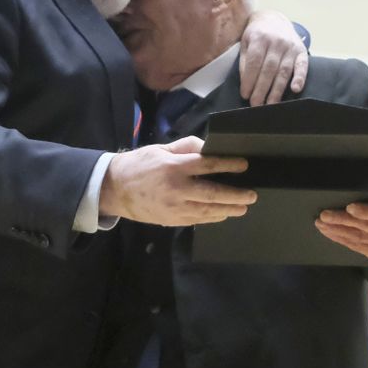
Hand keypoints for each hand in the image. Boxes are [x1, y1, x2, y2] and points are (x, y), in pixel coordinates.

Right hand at [99, 136, 255, 226]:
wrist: (115, 189)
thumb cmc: (139, 165)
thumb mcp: (161, 150)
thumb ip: (186, 148)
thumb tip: (209, 148)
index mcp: (174, 167)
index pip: (208, 165)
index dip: (228, 165)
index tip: (244, 165)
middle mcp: (176, 189)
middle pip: (213, 193)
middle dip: (235, 195)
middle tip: (252, 195)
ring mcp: (174, 207)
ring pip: (208, 211)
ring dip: (228, 210)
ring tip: (243, 208)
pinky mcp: (171, 220)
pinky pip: (197, 220)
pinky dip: (212, 217)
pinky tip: (222, 214)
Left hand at [238, 10, 307, 105]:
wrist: (274, 19)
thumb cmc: (257, 35)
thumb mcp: (245, 42)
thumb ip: (245, 61)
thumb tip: (245, 82)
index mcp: (260, 37)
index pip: (254, 62)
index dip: (249, 80)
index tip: (245, 95)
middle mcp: (276, 41)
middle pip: (269, 69)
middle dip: (261, 89)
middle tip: (256, 104)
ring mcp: (290, 46)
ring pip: (283, 71)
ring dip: (277, 90)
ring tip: (270, 105)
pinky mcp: (301, 51)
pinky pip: (302, 66)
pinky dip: (300, 78)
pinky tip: (295, 89)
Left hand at [315, 174, 367, 262]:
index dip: (366, 211)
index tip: (349, 207)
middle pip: (366, 226)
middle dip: (343, 220)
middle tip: (325, 214)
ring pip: (357, 237)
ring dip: (336, 229)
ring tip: (321, 222)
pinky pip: (354, 246)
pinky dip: (339, 238)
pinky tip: (327, 231)